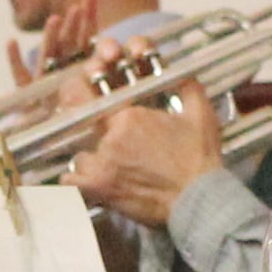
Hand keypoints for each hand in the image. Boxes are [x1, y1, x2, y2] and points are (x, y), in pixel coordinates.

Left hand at [72, 89, 224, 222]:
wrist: (200, 199)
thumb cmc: (200, 159)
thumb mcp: (200, 113)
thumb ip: (184, 85)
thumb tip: (176, 72)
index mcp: (129, 117)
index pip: (83, 95)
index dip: (78, 93)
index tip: (84, 96)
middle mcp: (110, 139)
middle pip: (82, 127)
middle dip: (92, 129)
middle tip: (110, 140)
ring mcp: (101, 166)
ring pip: (79, 156)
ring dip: (91, 158)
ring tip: (110, 164)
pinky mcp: (99, 192)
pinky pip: (71, 183)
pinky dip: (76, 182)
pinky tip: (91, 182)